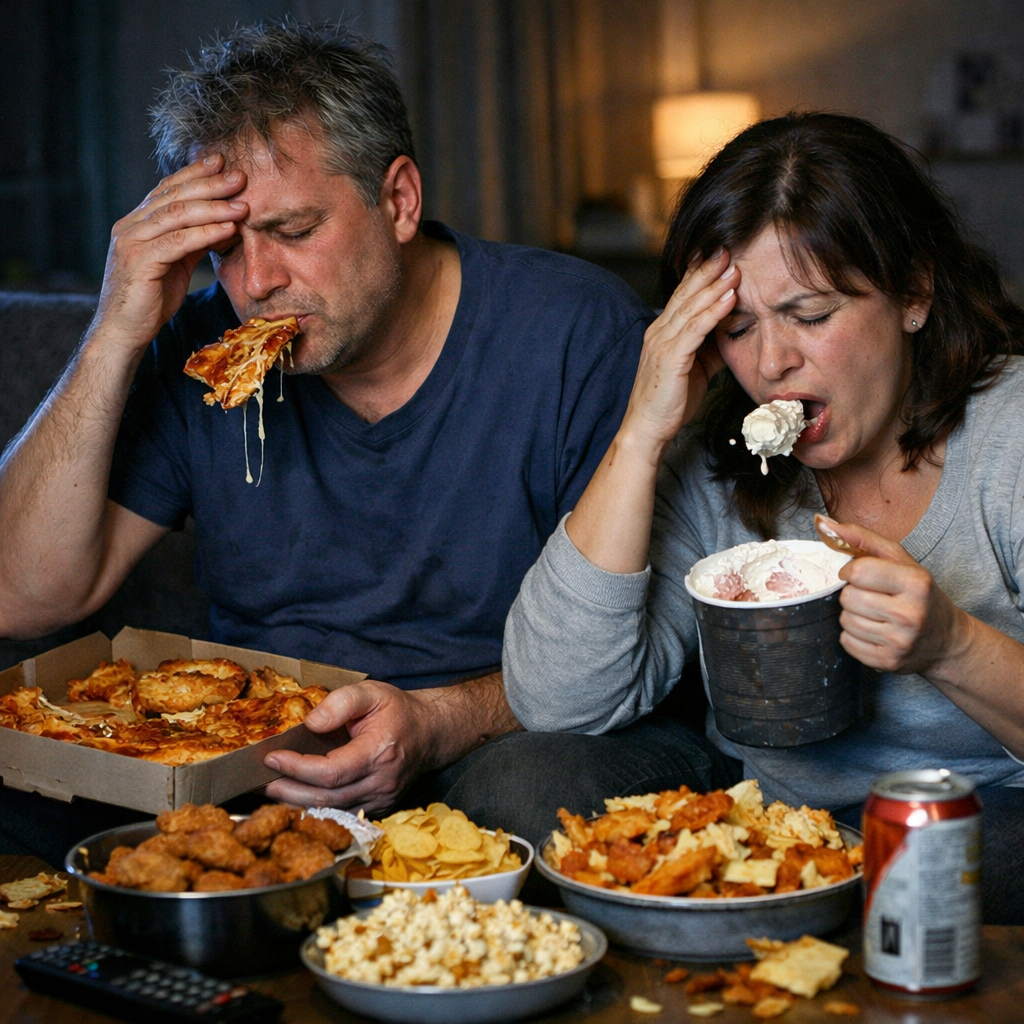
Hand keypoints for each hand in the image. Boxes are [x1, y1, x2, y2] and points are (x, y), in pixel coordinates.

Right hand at [92, 154, 248, 354]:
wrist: (124, 332)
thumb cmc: (150, 300)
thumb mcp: (175, 265)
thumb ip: (192, 242)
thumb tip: (223, 225)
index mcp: (136, 223)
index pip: (167, 189)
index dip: (194, 174)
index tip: (221, 162)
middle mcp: (130, 226)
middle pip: (174, 196)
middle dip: (209, 184)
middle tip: (239, 176)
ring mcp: (132, 242)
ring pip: (177, 215)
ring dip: (213, 208)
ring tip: (242, 205)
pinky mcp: (140, 262)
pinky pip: (178, 242)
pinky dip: (205, 233)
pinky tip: (227, 229)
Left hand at [262, 679, 437, 813]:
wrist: (430, 732)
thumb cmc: (398, 710)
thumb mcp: (371, 692)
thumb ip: (340, 702)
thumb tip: (310, 722)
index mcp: (379, 752)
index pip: (331, 771)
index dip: (297, 768)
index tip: (272, 758)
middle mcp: (381, 782)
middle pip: (326, 798)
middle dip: (288, 791)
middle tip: (260, 781)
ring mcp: (381, 799)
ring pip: (331, 810)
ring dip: (297, 802)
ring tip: (271, 789)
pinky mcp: (378, 807)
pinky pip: (341, 813)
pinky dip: (316, 807)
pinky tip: (296, 796)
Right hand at [622, 248, 735, 451]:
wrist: (648, 428)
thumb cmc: (670, 401)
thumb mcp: (697, 368)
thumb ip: (711, 346)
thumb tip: (734, 330)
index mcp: (663, 332)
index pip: (682, 296)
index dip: (699, 273)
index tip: (718, 254)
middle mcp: (659, 332)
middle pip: (686, 293)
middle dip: (707, 269)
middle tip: (728, 247)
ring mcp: (662, 344)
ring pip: (691, 307)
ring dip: (714, 285)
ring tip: (734, 267)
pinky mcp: (670, 358)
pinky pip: (695, 329)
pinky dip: (713, 311)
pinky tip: (729, 298)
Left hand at [825, 518, 966, 675]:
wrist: (946, 640)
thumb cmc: (917, 594)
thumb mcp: (900, 560)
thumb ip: (862, 538)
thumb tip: (823, 522)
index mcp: (916, 583)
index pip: (858, 572)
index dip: (850, 572)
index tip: (858, 575)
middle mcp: (911, 614)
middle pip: (848, 598)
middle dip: (853, 594)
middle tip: (872, 597)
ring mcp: (900, 642)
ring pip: (845, 621)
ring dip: (852, 615)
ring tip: (874, 614)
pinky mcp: (888, 662)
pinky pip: (847, 643)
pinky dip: (853, 636)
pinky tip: (873, 631)